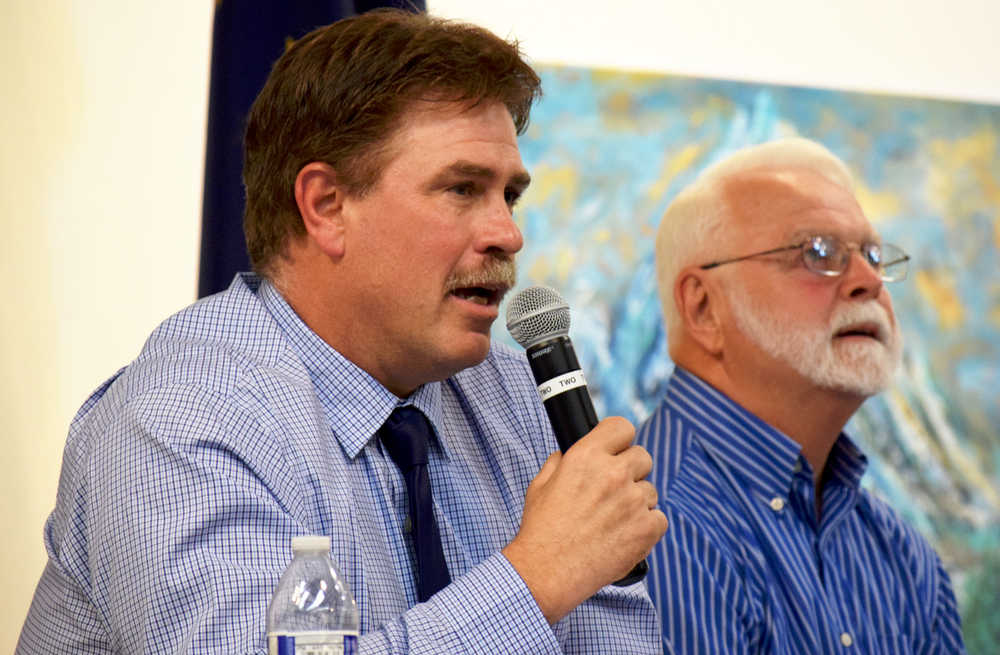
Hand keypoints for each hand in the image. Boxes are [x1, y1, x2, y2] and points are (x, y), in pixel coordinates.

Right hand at [501, 416, 667, 623]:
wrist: (547, 571)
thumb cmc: (541, 530)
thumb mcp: (541, 484)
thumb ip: (560, 461)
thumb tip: (568, 454)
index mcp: (586, 456)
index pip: (622, 427)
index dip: (619, 439)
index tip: (617, 450)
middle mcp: (613, 474)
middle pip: (643, 457)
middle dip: (630, 472)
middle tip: (614, 492)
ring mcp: (633, 501)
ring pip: (650, 491)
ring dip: (637, 503)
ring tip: (613, 522)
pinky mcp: (646, 529)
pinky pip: (658, 518)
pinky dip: (646, 528)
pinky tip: (624, 536)